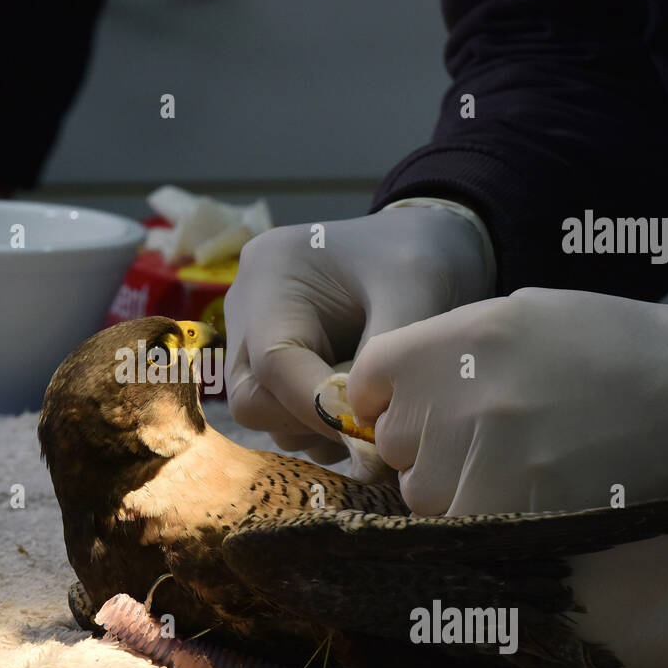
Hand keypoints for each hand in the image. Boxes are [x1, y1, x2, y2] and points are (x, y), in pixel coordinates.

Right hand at [224, 203, 492, 461]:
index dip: (318, 408)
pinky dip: (319, 423)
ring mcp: (250, 336)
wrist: (421, 236)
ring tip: (372, 407)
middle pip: (252, 398)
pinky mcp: (265, 360)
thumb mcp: (416, 292)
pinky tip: (359, 404)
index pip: (274, 363)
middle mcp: (246, 307)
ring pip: (265, 414)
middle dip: (312, 422)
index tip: (370, 431)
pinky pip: (279, 413)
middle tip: (371, 426)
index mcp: (271, 274)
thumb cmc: (418, 254)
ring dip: (318, 428)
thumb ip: (384, 359)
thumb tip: (364, 427)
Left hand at [347, 287, 667, 515]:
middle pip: (392, 442)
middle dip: (423, 443)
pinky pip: (459, 527)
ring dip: (450, 486)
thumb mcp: (518, 316)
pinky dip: (479, 518)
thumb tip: (383, 391)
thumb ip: (443, 347)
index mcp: (459, 337)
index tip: (408, 404)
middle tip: (479, 434)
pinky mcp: (511, 511)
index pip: (368, 378)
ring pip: (421, 492)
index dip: (384, 396)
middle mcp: (461, 396)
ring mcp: (484, 457)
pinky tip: (521, 492)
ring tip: (510, 462)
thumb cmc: (606, 348)